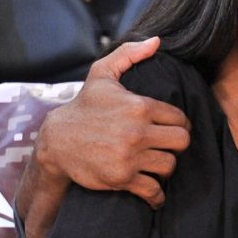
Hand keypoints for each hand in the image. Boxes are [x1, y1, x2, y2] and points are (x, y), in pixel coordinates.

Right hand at [36, 37, 190, 207]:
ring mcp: (130, 156)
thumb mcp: (102, 75)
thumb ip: (129, 54)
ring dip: (166, 167)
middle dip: (177, 145)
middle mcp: (137, 131)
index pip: (179, 118)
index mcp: (139, 106)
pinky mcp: (122, 178)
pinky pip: (153, 190)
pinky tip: (155, 193)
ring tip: (157, 164)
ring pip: (170, 166)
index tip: (171, 129)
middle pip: (181, 142)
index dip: (178, 124)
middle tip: (167, 146)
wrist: (56, 141)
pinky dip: (157, 195)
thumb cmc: (83, 107)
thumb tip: (157, 41)